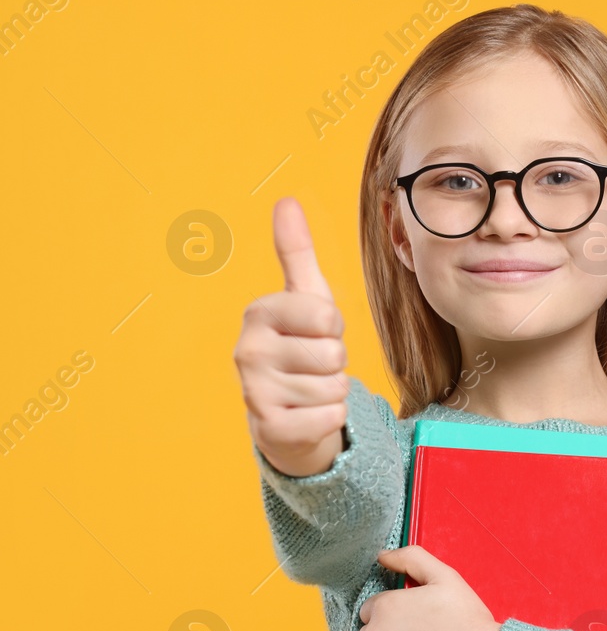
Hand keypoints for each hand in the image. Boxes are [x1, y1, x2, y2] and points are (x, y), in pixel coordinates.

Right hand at [235, 197, 350, 477]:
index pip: (327, 317)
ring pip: (335, 387)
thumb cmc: (301, 347)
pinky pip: (330, 417)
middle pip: (334, 353)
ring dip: (332, 391)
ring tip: (309, 389)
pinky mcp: (271, 429)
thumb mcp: (305, 297)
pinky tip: (308, 415)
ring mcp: (254, 392)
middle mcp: (248, 351)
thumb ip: (296, 251)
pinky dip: (329, 418)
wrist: (287, 413)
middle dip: (335, 362)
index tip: (315, 334)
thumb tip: (286, 201)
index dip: (334, 329)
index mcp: (259, 314)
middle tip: (313, 366)